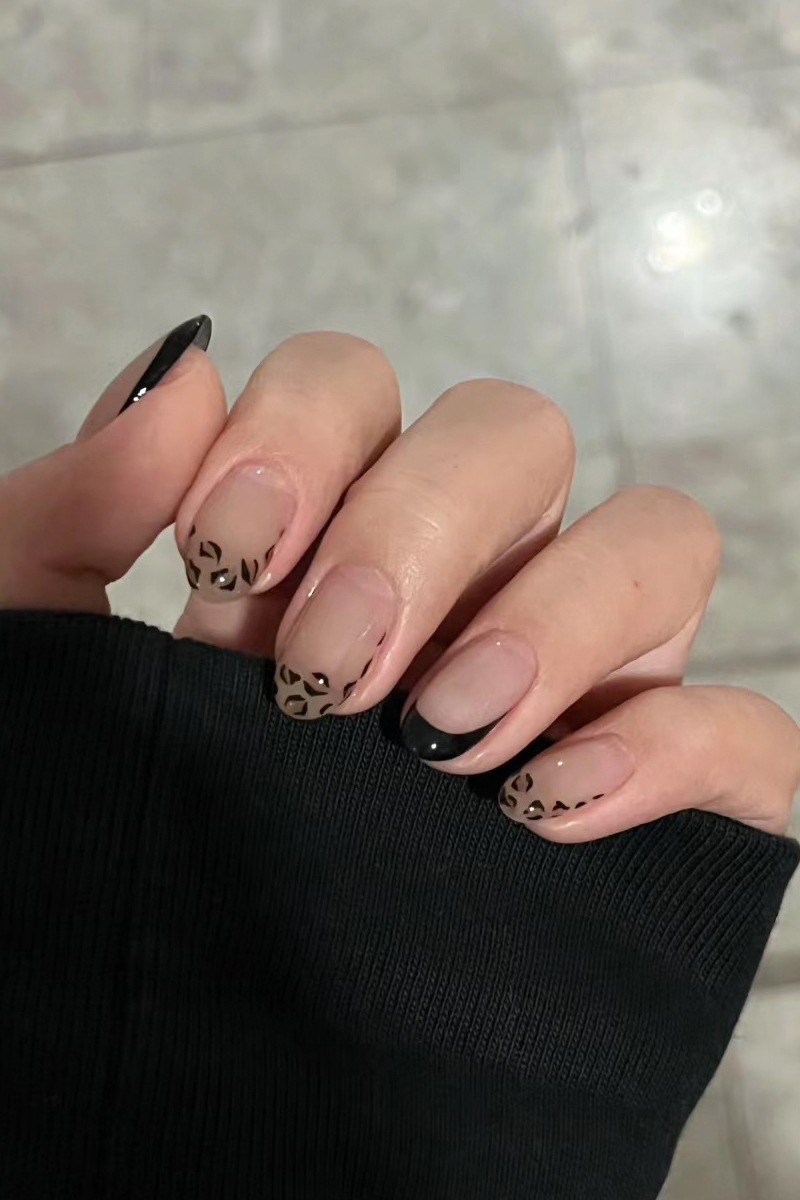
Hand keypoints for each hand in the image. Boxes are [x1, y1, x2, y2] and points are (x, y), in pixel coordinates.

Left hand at [2, 322, 797, 841]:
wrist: (185, 1046)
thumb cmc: (112, 821)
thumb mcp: (44, 661)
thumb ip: (67, 517)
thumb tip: (180, 377)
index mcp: (331, 528)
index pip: (359, 385)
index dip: (303, 432)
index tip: (226, 554)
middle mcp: (473, 577)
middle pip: (515, 436)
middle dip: (419, 529)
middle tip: (324, 669)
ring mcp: (579, 678)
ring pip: (660, 542)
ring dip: (557, 616)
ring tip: (439, 735)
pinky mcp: (660, 797)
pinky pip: (746, 732)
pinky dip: (675, 744)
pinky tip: (550, 805)